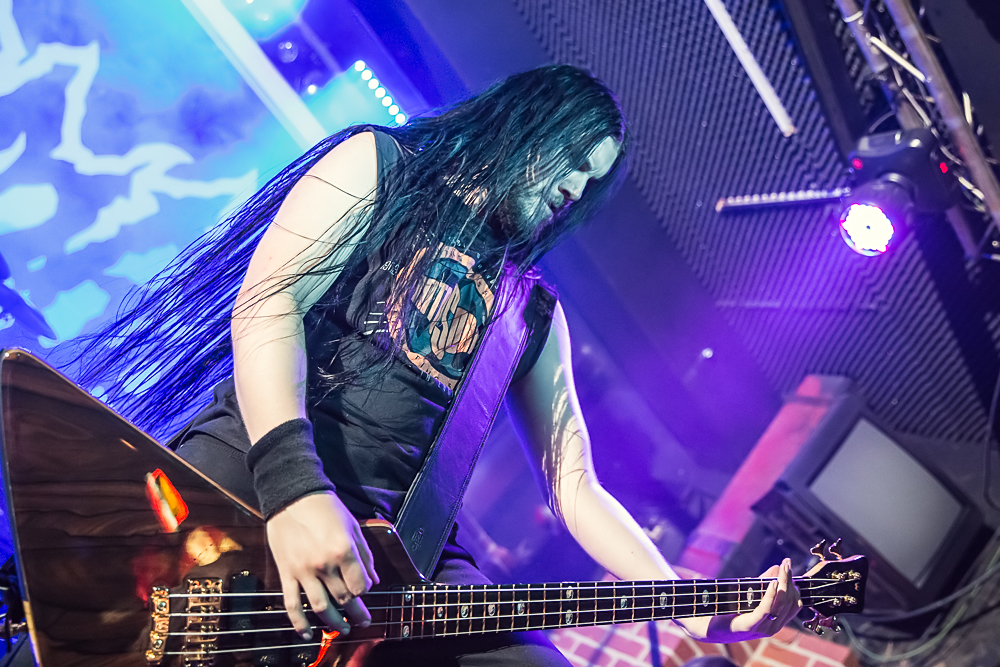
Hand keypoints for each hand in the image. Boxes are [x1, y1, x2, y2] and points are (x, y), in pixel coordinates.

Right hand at [266, 491, 379, 639]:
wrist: (291, 496)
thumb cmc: (325, 508)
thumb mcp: (352, 526)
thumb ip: (365, 555)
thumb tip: (374, 579)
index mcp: (344, 550)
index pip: (360, 585)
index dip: (365, 591)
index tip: (365, 591)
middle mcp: (324, 564)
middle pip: (344, 599)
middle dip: (356, 612)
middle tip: (363, 621)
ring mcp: (303, 571)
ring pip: (321, 607)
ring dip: (334, 624)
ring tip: (343, 630)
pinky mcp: (286, 573)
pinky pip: (292, 604)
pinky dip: (299, 623)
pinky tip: (308, 634)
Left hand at [697, 558, 802, 642]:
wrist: (709, 625)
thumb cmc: (730, 609)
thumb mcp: (750, 594)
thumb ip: (763, 583)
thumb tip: (777, 567)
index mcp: (776, 620)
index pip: (794, 603)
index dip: (794, 584)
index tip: (789, 566)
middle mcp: (773, 626)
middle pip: (790, 602)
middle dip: (789, 581)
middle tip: (787, 564)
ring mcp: (763, 628)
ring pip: (781, 604)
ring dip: (783, 584)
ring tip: (783, 569)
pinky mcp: (750, 626)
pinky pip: (765, 609)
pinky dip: (771, 595)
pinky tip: (773, 583)